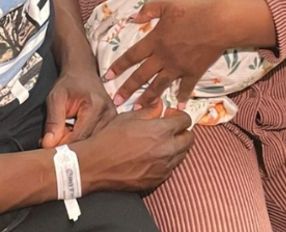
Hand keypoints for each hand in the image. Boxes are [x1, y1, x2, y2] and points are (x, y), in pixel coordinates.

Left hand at [42, 65, 116, 147]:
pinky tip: (74, 131)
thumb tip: (48, 144)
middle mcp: (109, 115)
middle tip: (54, 138)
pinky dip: (83, 139)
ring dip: (76, 142)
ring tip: (64, 131)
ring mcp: (113, 121)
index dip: (62, 145)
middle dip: (68, 144)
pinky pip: (96, 139)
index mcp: (96, 108)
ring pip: (92, 143)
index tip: (48, 146)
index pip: (80, 137)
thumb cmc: (69, 83)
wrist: (82, 72)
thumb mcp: (56, 97)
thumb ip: (53, 121)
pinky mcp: (113, 124)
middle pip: (87, 142)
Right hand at [71, 104, 193, 193]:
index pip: (185, 120)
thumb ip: (148, 111)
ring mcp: (165, 167)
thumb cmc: (108, 139)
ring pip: (182, 154)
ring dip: (176, 146)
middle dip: (182, 131)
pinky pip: (171, 167)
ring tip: (160, 142)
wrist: (96, 164)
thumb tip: (159, 105)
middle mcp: (167, 149)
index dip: (179, 115)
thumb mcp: (126, 118)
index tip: (171, 115)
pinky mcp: (159, 179)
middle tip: (170, 128)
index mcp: (161, 131)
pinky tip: (152, 156)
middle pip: (190, 138)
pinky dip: (166, 160)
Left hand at [106, 0, 228, 109]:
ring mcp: (178, 66)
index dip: (118, 66)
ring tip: (138, 109)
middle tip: (116, 101)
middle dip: (127, 88)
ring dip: (147, 98)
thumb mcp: (166, 4)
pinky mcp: (194, 72)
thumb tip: (132, 18)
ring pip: (159, 85)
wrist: (219, 22)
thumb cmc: (193, 10)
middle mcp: (163, 57)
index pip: (131, 56)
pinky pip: (185, 87)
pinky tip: (177, 105)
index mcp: (154, 41)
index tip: (107, 76)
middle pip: (141, 75)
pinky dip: (181, 96)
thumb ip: (148, 10)